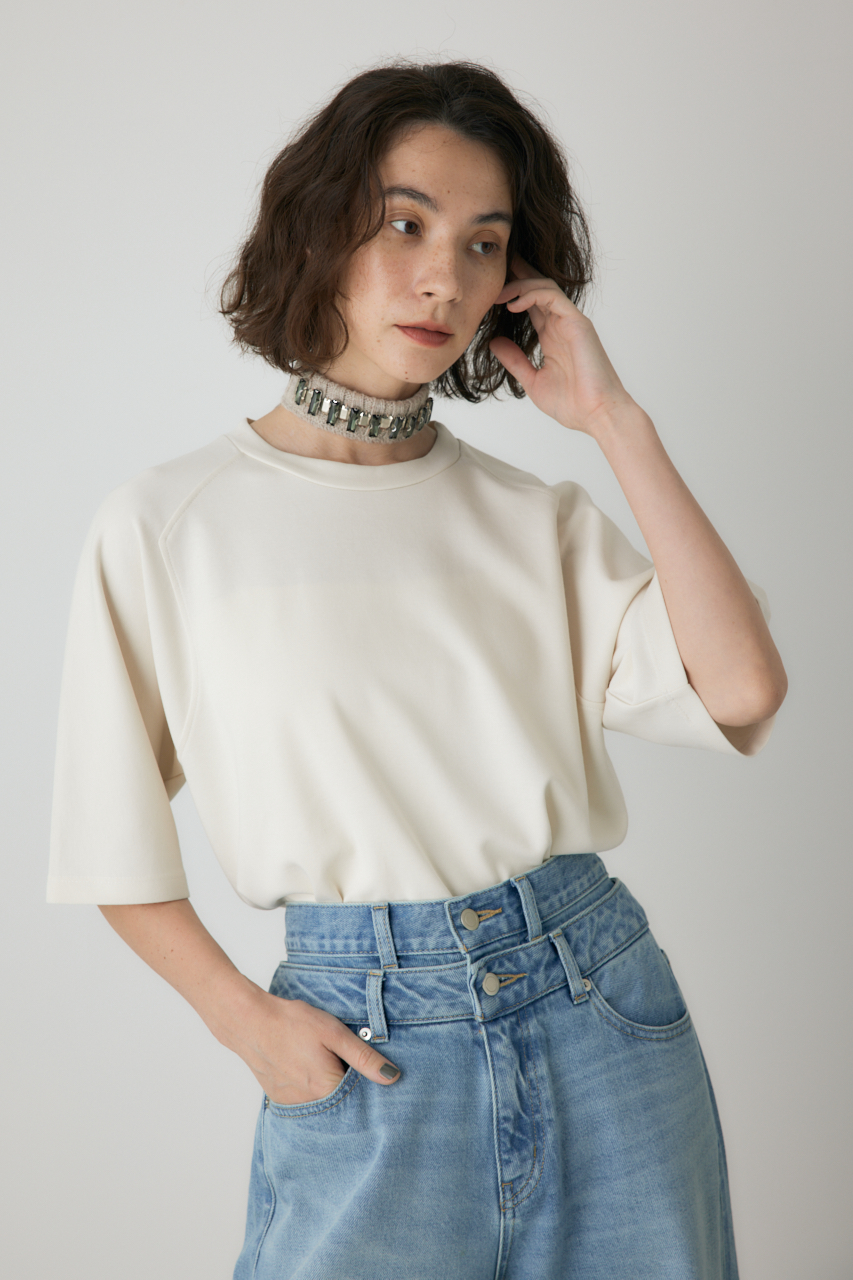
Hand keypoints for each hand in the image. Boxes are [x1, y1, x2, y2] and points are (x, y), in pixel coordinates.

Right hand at [239, 989, 400, 1105]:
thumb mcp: (334, 1033)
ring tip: (319, 1059)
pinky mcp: (280, 1099)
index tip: (367, 1066)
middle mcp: (310, 1104)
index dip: (368, 1082)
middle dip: (347, 1084)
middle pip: (342, 1102)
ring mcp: (293, 1104)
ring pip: (323, 1101)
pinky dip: (310, 1087)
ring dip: (328, 1085)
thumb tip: (392, 1076)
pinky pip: (305, 1100)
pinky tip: (306, 1065)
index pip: (361, 1098)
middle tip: (339, 1057)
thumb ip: (364, 1057)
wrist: (250, 1021)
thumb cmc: (292, 1024)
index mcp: (327, 1089)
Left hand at [489, 254, 636, 437]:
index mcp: (552, 336)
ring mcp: (570, 322)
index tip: (492, 287)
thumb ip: (514, 360)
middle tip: (495, 267)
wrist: (596, 415)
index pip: (532, 304)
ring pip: (544, 286)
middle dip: (517, 274)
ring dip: (519, 285)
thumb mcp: (532, 380)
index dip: (514, 291)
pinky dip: (531, 294)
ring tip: (497, 294)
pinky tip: (512, 304)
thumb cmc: (572, 404)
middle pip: (538, 287)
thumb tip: (494, 342)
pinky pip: (552, 296)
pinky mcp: (577, 322)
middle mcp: (561, 325)